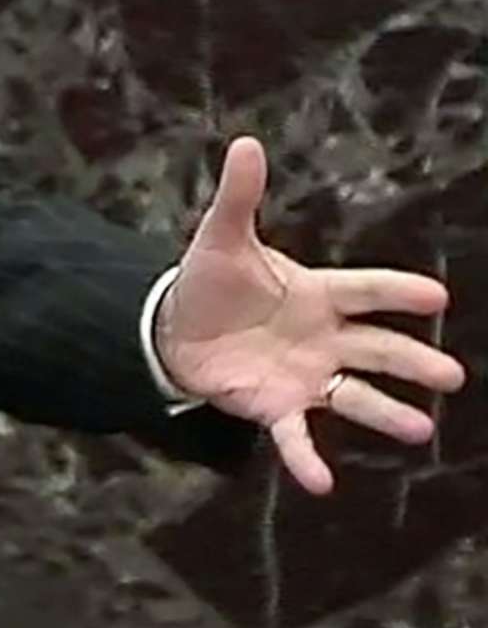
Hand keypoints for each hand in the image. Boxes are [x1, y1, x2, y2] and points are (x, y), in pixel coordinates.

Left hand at [156, 138, 463, 494]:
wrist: (175, 328)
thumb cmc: (210, 281)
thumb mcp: (220, 238)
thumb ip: (239, 196)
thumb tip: (245, 143)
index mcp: (317, 294)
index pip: (366, 291)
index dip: (398, 294)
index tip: (438, 298)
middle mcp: (323, 338)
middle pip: (377, 350)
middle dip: (412, 362)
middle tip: (451, 378)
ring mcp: (304, 375)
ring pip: (354, 397)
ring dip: (385, 414)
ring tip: (420, 431)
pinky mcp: (275, 407)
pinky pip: (297, 436)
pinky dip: (308, 460)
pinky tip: (323, 484)